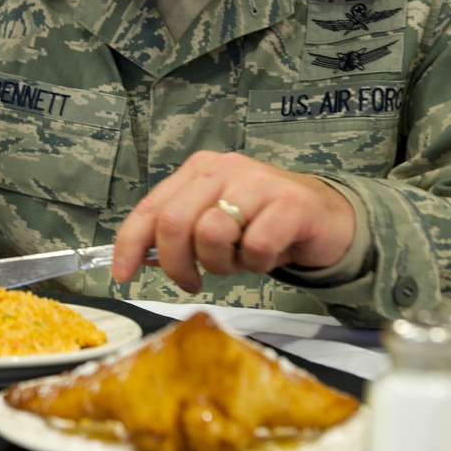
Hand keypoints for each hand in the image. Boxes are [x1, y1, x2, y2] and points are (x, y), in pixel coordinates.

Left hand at [112, 151, 355, 293]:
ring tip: (239, 260)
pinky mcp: (291, 202)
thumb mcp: (215, 224)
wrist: (326, 219)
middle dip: (175, 264)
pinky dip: (257, 263)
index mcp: (199, 170)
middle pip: (174, 222)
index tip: (124, 274)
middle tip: (191, 282)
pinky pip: (256, 245)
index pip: (151, 207)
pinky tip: (268, 255)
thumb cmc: (264, 224)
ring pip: (212, 234)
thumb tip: (139, 257)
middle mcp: (224, 168)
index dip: (131, 243)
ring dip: (221, 263)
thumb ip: (180, 233)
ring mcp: (258, 181)